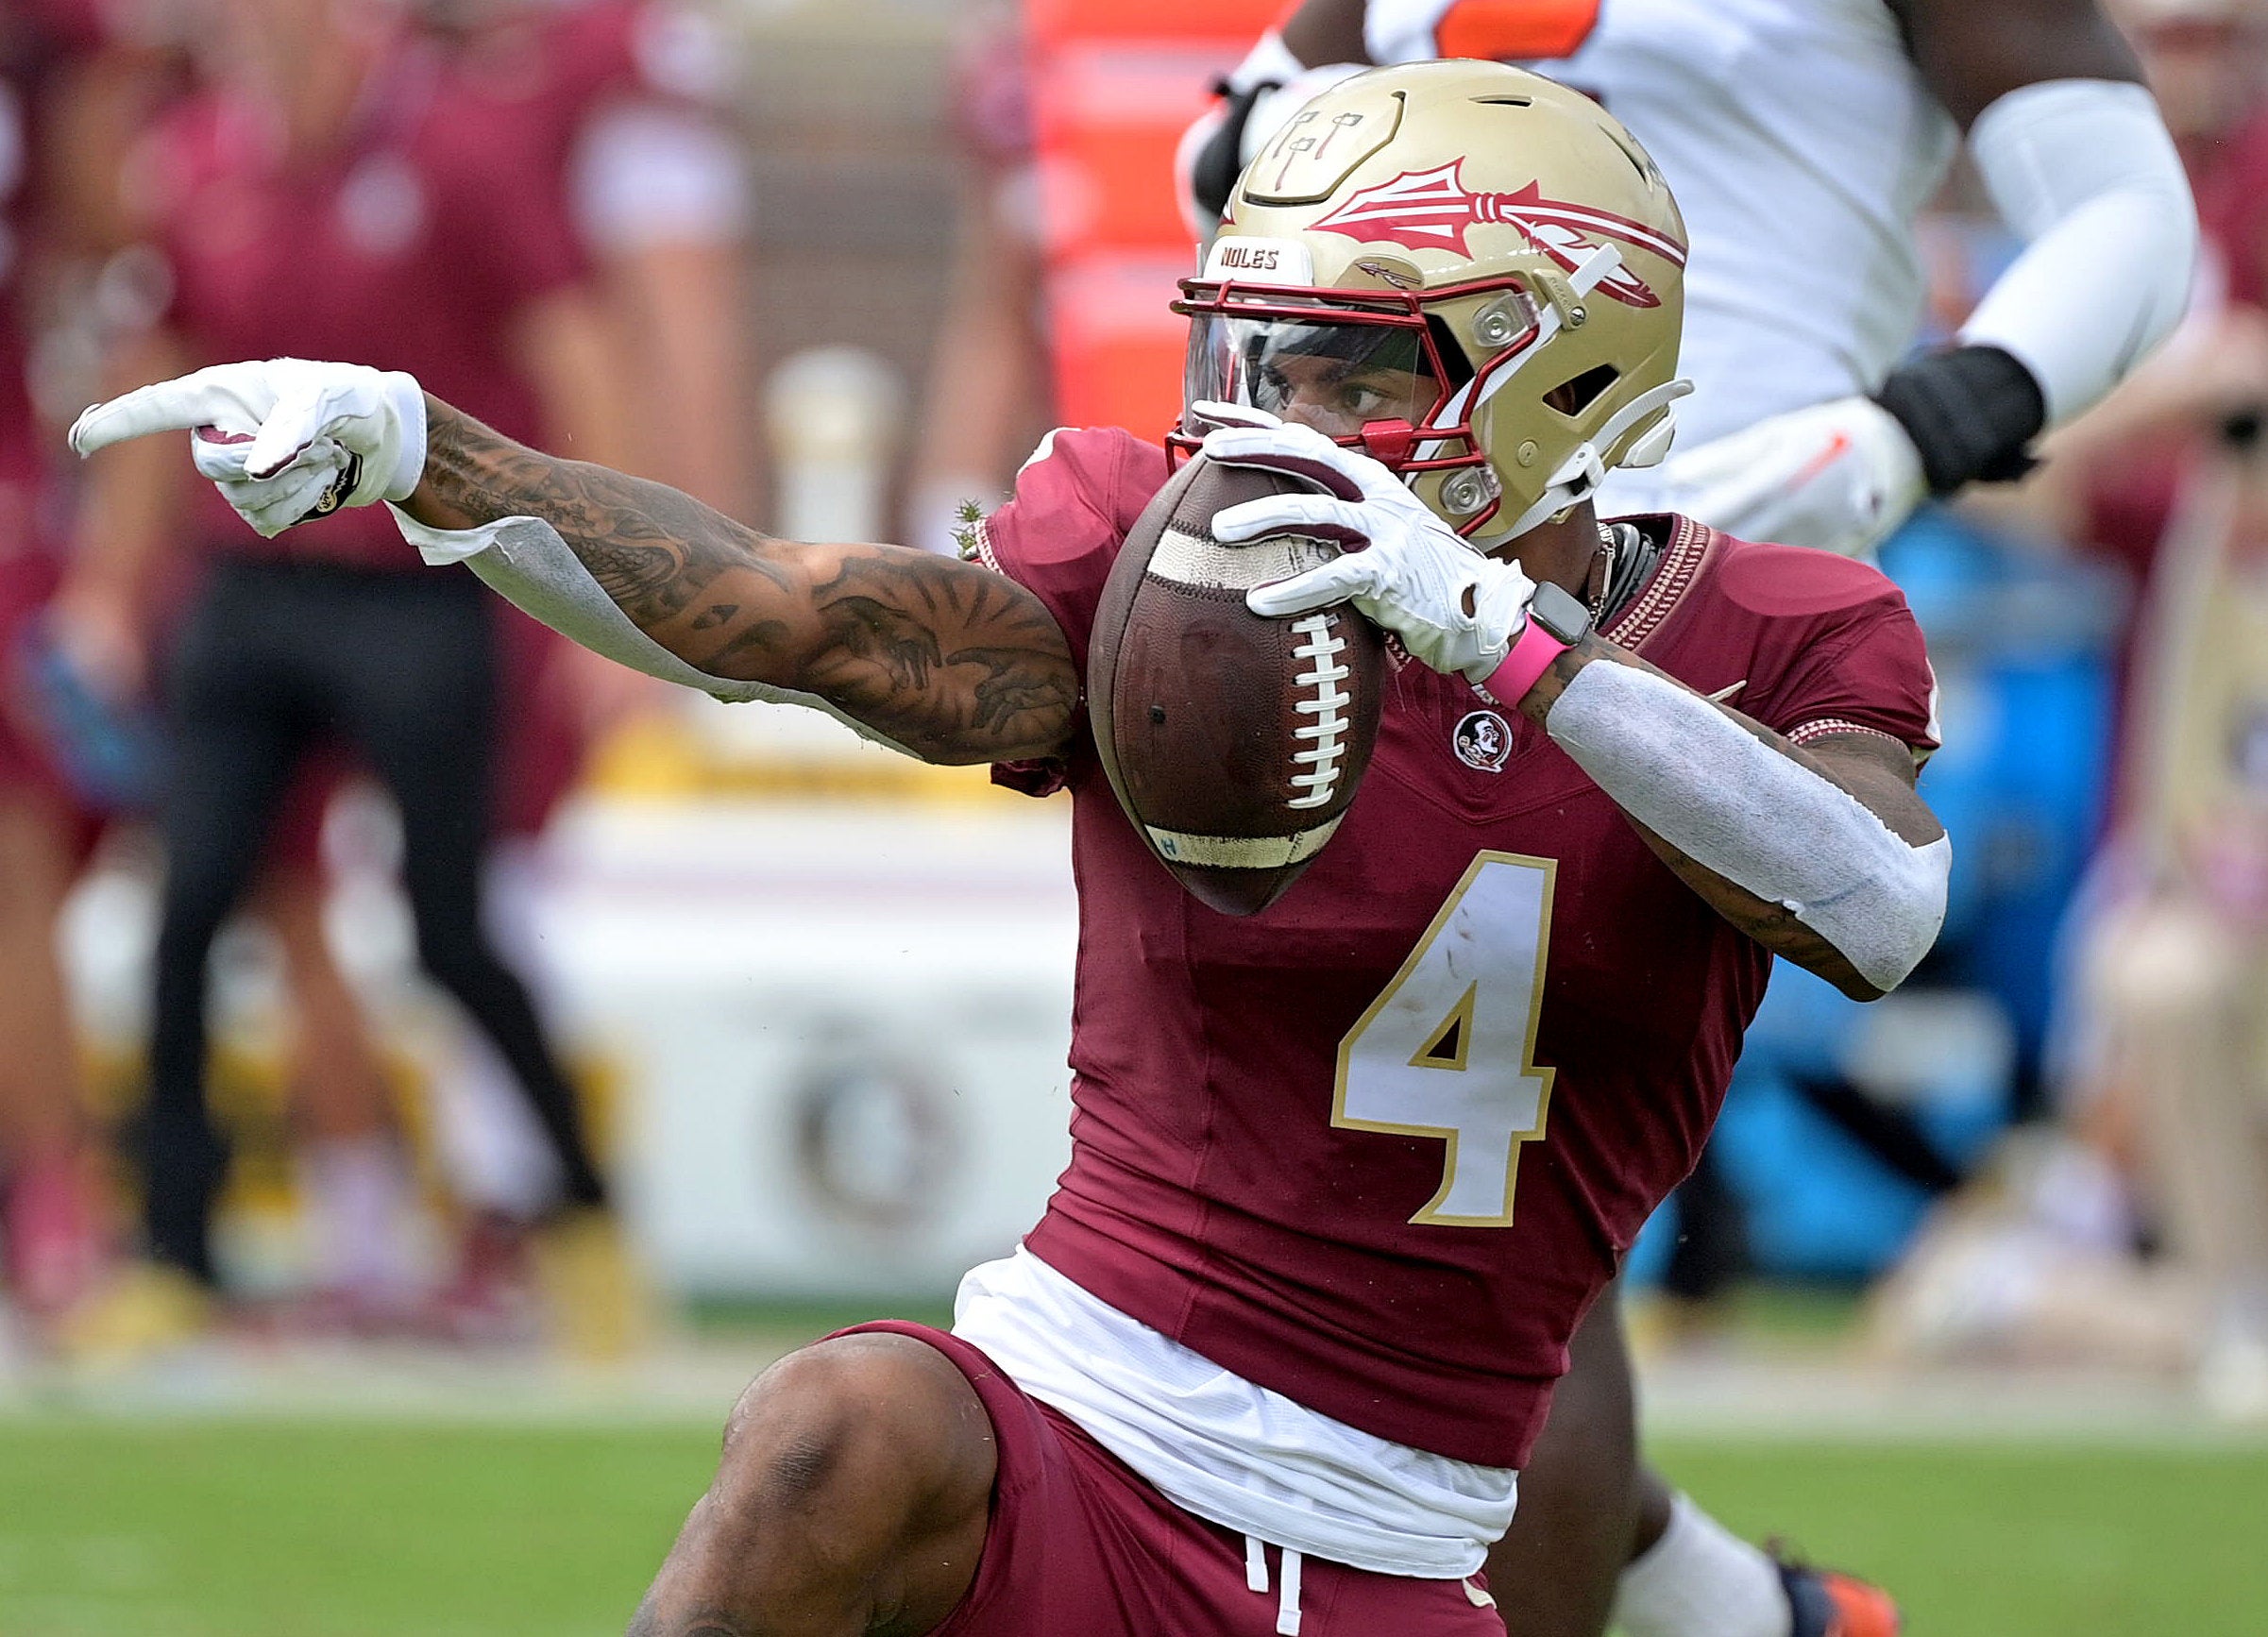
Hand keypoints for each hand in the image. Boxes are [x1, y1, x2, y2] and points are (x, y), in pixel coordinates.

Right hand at [69, 359, 426, 537]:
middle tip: (316, 448)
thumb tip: (256, 471)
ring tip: (326, 460)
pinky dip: (301, 507)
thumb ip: (289, 427)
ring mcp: (241, 471)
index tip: (81, 439)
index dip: (117, 423)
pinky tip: (323, 485)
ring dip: (294, 486)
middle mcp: (221, 431)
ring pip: (242, 500)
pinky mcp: (266, 502)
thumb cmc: (350, 400)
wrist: (385, 436)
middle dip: (266, 464)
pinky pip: (267, 521)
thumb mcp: (325, 400)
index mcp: (219, 393)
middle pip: (211, 468)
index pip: (156, 409)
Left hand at [1207, 422, 1537, 681]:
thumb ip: (1333, 522)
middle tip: (1207, 449)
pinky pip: (1334, 576)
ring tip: (1219, 531)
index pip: (1304, 439)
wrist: (1480, 612)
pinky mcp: (1389, 572)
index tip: (1206, 414)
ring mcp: (1384, 530)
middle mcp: (1375, 495)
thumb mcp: (1377, 534)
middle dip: (1254, 447)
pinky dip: (1294, 590)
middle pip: (1307, 456)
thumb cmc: (1420, 577)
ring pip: (1314, 510)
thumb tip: (1274, 519)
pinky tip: (1259, 602)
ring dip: (1263, 517)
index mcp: (1367, 481)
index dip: (1254, 423)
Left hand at [1657, 396, 1923, 557]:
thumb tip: (1675, 477)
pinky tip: (1747, 590)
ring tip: (1701, 582)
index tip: (1657, 535)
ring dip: (1732, 576)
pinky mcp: (1838, 555)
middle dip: (1701, 556)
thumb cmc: (1828, 431)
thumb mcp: (1776, 433)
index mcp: (1779, 480)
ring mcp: (1821, 538)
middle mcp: (1797, 514)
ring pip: (1763, 568)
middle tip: (1669, 565)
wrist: (1906, 444)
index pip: (1719, 511)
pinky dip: (1769, 583)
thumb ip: (1725, 459)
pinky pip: (1795, 576)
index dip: (1687, 524)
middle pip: (1735, 546)